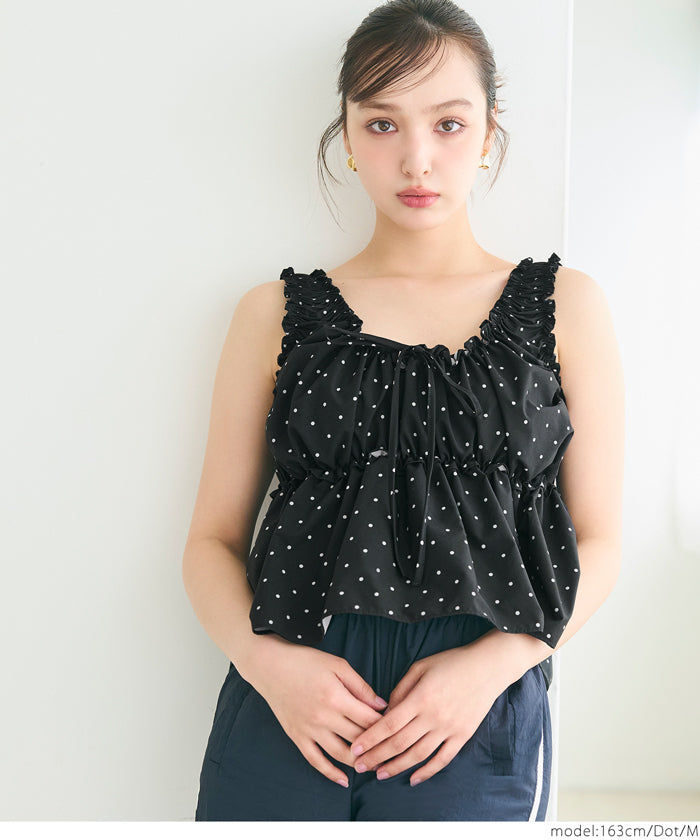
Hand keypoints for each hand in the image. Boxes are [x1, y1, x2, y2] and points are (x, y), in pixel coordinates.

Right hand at [245, 636, 389, 786]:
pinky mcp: (297, 737)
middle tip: (391, 750)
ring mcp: (310, 729)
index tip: (397, 726)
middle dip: (377, 746)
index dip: (386, 725)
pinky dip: (330, 773)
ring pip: (341, 754)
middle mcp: (324, 717)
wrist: (271, 666)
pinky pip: (316, 760)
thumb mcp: (338, 665)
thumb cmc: (305, 661)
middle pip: (358, 738)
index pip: (369, 720)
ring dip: (360, 763)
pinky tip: (343, 780)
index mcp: (337, 697)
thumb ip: (361, 686)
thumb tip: (382, 705)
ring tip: (374, 766)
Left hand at [348, 644, 506, 786]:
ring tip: (380, 774)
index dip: (370, 739)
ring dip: (397, 767)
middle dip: (377, 756)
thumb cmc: (451, 663)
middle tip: (360, 766)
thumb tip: (386, 712)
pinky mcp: (462, 736)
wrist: (487, 668)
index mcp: (421, 697)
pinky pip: (442, 759)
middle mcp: (434, 716)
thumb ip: (401, 690)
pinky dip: (427, 772)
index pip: (389, 724)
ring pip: (418, 755)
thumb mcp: (420, 667)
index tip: (356, 748)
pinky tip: (413, 779)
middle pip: (399, 743)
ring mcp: (449, 728)